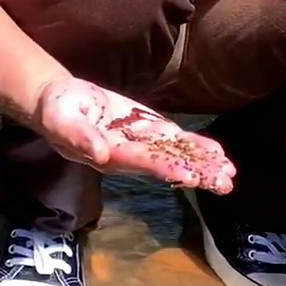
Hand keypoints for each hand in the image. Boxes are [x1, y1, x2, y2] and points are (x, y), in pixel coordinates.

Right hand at [34, 76, 235, 191]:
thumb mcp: (60, 121)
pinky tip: (217, 153)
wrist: (58, 102)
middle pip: (167, 164)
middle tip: (224, 183)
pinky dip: (196, 145)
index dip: (166, 168)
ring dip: (202, 163)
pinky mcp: (146, 128)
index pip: (142, 162)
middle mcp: (130, 153)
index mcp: (110, 154)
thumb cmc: (55, 112)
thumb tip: (100, 155)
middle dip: (196, 173)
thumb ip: (79, 137)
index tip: (190, 177)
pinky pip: (174, 139)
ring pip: (176, 153)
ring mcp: (140, 142)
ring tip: (229, 172)